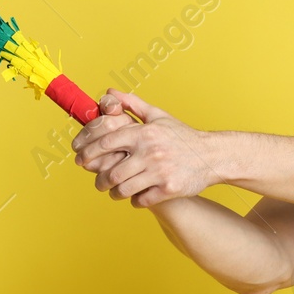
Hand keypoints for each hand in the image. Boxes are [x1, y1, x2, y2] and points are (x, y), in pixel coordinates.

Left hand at [72, 88, 218, 206]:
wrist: (213, 155)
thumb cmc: (182, 136)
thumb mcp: (158, 116)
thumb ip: (132, 104)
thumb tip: (108, 93)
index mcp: (144, 133)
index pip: (106, 143)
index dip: (88, 152)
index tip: (80, 159)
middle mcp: (150, 152)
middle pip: (111, 172)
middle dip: (99, 180)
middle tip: (99, 182)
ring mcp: (160, 172)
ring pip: (123, 189)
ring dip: (114, 193)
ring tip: (113, 191)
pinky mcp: (169, 189)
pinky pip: (141, 200)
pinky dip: (134, 200)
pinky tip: (135, 196)